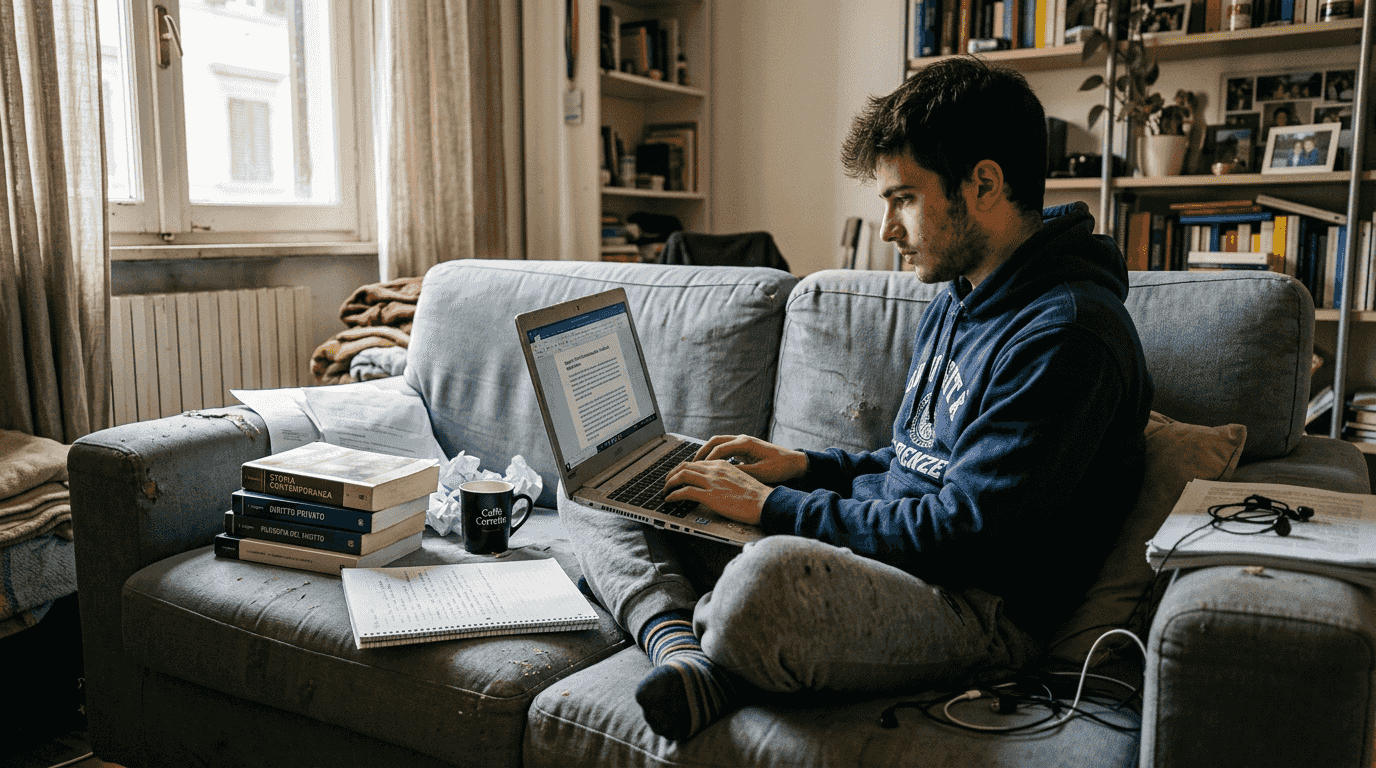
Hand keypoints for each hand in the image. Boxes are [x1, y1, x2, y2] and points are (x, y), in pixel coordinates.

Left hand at [663, 460, 771, 524]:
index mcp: (722, 464)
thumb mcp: (740, 479)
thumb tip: (717, 486)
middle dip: (672, 474)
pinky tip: (669, 499)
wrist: (765, 502)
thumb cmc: (756, 496)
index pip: (696, 462)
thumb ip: (725, 478)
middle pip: (685, 466)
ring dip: (669, 483)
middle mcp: (715, 469)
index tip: (678, 475)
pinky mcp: (709, 495)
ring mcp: (711, 482)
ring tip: (665, 490)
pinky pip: (684, 492)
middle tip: (666, 482)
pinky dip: (673, 495)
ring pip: (682, 476)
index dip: (683, 468)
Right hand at [691, 435, 807, 484]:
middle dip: (701, 452)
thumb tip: (722, 476)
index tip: (696, 469)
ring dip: (707, 453)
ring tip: (696, 465)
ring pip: (718, 443)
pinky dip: (715, 455)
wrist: (795, 462)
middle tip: (689, 465)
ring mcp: (743, 442)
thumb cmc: (780, 467)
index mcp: (745, 443)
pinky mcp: (745, 448)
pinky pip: (725, 448)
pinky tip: (710, 466)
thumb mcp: (760, 473)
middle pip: (715, 441)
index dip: (706, 460)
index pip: (719, 449)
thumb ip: (741, 473)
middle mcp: (742, 439)